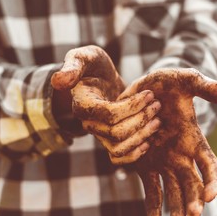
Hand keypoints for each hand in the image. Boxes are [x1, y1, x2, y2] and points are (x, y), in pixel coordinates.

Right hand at [51, 45, 160, 163]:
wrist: (100, 80)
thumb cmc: (94, 66)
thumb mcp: (85, 57)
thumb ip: (73, 65)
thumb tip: (59, 81)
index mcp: (83, 105)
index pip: (109, 114)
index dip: (132, 107)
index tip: (149, 94)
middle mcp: (89, 123)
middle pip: (117, 133)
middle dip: (141, 119)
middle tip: (157, 105)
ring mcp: (99, 134)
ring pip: (119, 147)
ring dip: (142, 136)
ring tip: (158, 120)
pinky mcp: (110, 140)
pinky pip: (118, 157)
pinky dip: (134, 155)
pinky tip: (149, 143)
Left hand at [120, 68, 216, 215]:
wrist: (139, 90)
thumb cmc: (165, 84)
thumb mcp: (185, 81)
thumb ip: (207, 88)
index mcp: (194, 140)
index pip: (210, 165)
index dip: (213, 180)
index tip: (213, 194)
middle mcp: (181, 155)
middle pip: (193, 183)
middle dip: (195, 200)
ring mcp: (163, 162)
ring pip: (173, 190)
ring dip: (177, 207)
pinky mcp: (144, 165)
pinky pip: (151, 189)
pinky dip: (153, 206)